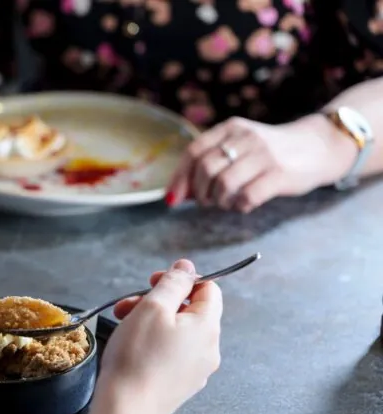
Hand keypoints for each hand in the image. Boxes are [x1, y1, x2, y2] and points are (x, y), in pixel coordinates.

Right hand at [102, 259, 221, 413]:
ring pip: (178, 332)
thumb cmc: (137, 356)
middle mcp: (209, 349)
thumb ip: (172, 283)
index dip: (180, 280)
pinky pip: (172, 353)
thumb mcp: (152, 308)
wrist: (125, 410)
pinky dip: (153, 343)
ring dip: (151, 321)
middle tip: (127, 306)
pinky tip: (131, 348)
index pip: (208, 289)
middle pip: (189, 311)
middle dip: (157, 302)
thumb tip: (187, 268)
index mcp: (208, 327)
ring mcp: (196, 370)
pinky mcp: (180, 385)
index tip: (151, 282)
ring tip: (122, 325)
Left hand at [166, 115, 356, 212]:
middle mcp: (245, 138)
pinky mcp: (279, 174)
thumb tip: (178, 194)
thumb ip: (211, 165)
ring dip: (219, 201)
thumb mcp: (240, 148)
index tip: (172, 198)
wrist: (319, 146)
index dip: (179, 177)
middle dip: (200, 192)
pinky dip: (240, 206)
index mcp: (230, 129)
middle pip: (205, 169)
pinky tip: (245, 204)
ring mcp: (263, 155)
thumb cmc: (270, 153)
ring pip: (223, 184)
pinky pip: (247, 196)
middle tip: (208, 201)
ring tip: (227, 202)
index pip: (193, 152)